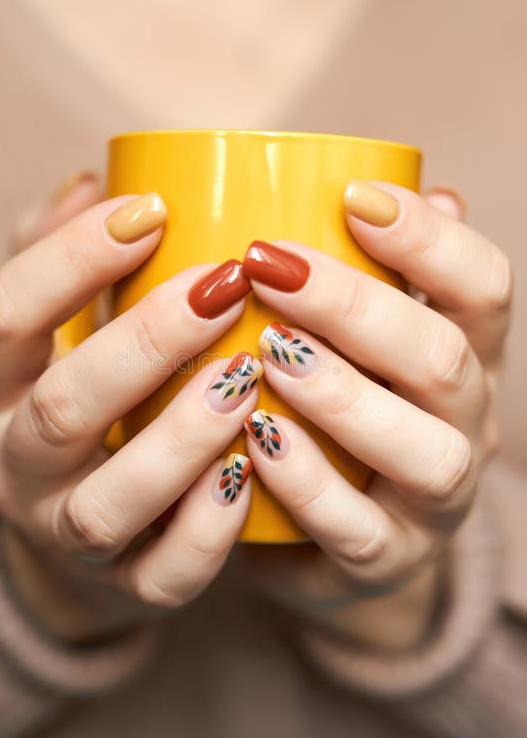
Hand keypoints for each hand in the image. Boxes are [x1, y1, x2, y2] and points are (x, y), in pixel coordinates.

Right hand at [0, 174, 258, 640]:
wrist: (76, 509)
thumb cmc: (83, 387)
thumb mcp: (56, 322)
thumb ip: (64, 252)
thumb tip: (100, 181)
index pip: (3, 315)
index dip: (70, 259)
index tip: (151, 211)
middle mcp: (13, 464)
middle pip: (63, 408)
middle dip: (148, 343)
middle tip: (228, 285)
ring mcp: (64, 531)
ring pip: (109, 503)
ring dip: (182, 439)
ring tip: (248, 377)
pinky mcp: (124, 583)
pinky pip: (164, 574)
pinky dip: (211, 527)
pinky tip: (253, 467)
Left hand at [239, 182, 511, 650]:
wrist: (333, 538)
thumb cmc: (334, 413)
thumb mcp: (352, 341)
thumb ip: (359, 272)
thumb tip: (368, 178)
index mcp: (464, 356)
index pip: (484, 288)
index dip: (431, 240)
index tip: (352, 198)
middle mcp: (466, 424)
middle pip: (446, 359)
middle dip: (358, 308)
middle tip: (269, 268)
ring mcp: (436, 500)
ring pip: (425, 450)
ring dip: (344, 396)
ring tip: (268, 354)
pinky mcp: (390, 559)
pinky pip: (361, 531)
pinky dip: (309, 483)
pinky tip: (254, 444)